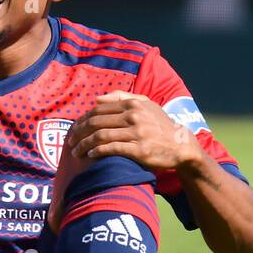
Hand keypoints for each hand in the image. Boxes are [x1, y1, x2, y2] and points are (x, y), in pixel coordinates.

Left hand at [66, 91, 200, 171]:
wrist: (182, 145)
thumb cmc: (160, 124)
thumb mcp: (146, 104)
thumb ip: (121, 98)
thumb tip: (96, 99)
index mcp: (133, 104)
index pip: (99, 110)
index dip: (83, 120)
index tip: (74, 129)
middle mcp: (134, 116)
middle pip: (96, 122)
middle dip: (79, 133)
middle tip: (70, 141)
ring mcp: (137, 133)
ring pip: (101, 136)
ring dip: (84, 144)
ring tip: (76, 151)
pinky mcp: (139, 150)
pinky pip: (112, 149)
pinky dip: (98, 151)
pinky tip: (90, 155)